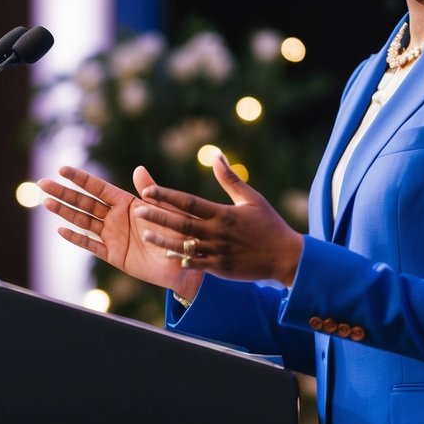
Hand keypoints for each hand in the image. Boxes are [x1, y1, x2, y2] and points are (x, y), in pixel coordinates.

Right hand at [37, 165, 203, 296]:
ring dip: (65, 212)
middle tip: (42, 184)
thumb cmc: (178, 230)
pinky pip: (91, 244)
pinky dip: (76, 238)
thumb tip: (139, 169)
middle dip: (64, 193)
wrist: (184, 261)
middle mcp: (115, 217)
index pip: (98, 187)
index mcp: (126, 202)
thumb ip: (150, 191)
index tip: (62, 168)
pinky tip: (60, 230)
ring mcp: (112, 235)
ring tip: (46, 203)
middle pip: (84, 203)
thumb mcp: (164, 207)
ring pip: (83, 221)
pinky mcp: (113, 254)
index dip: (80, 178)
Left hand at [136, 152, 304, 286]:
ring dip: (163, 239)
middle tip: (137, 211)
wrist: (285, 257)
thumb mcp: (252, 198)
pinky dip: (180, 258)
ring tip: (145, 234)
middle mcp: (217, 232)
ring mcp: (218, 252)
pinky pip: (196, 263)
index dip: (167, 196)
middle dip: (158, 216)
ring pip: (184, 245)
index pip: (189, 202)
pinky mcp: (220, 268)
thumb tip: (217, 155)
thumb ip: (230, 179)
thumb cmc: (269, 224)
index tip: (148, 190)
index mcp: (223, 213)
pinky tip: (166, 254)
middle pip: (181, 223)